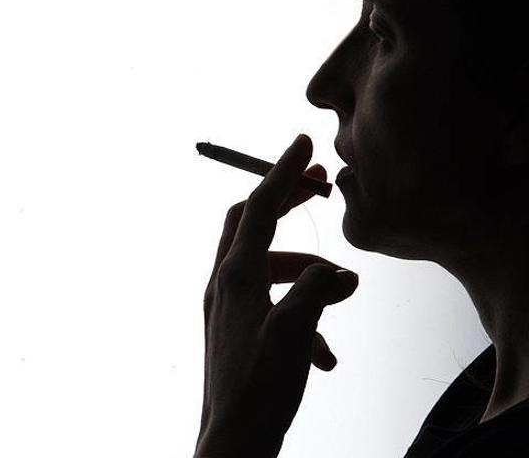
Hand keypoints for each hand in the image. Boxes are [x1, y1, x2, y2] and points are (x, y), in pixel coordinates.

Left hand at [194, 134, 358, 457]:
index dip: (282, 173)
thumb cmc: (258, 389)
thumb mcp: (296, 333)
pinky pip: (272, 304)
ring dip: (306, 270)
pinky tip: (325, 353)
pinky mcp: (237, 330)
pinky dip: (302, 313)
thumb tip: (340, 272)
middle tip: (320, 190)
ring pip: (268, 266)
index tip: (301, 142)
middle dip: (287, 204)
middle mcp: (224, 284)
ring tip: (345, 291)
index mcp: (234, 276)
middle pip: (253, 224)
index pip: (259, 207)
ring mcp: (227, 307)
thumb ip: (318, 291)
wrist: (233, 439)